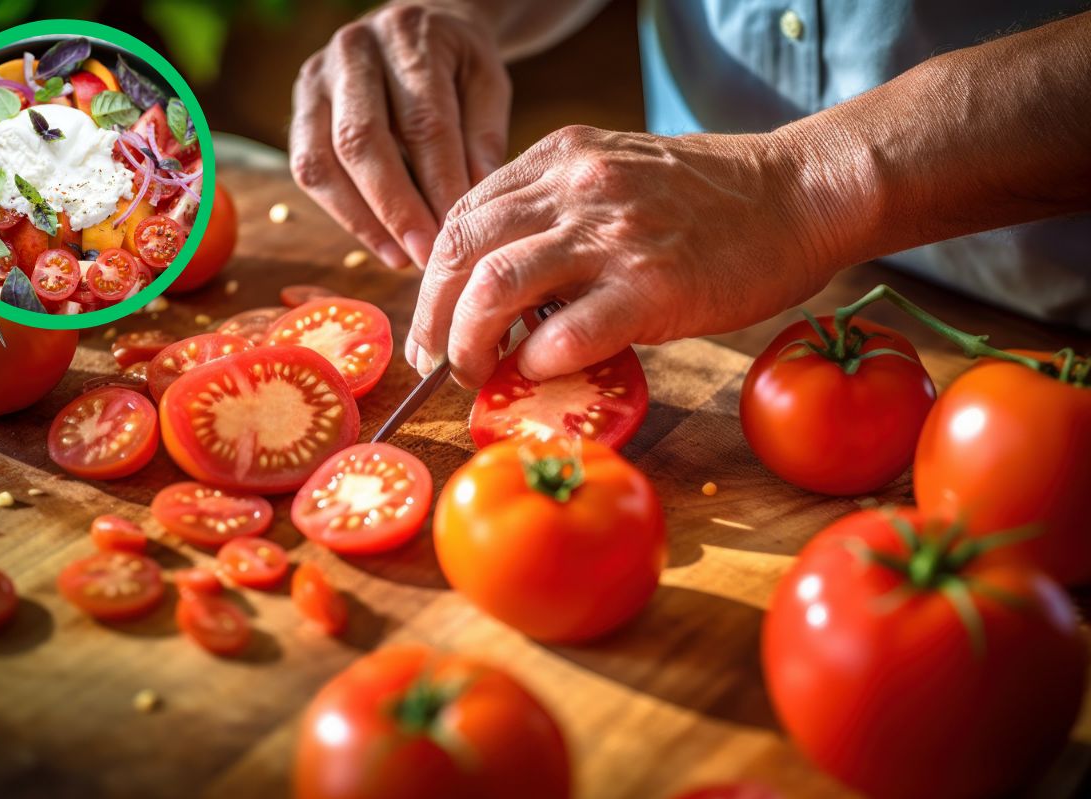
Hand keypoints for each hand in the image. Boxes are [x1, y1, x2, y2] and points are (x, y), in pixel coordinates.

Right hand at [289, 2, 511, 268]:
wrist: (415, 29)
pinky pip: (308, 169)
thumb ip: (484, 135)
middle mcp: (351, 51)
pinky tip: (379, 242)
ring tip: (401, 257)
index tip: (456, 232)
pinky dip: (343, 213)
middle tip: (425, 255)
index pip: (422, 122)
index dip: (438, 183)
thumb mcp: (486, 82)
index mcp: (407, 37)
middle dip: (395, 208)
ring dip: (361, 220)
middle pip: (361, 141)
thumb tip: (472, 201)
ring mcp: (315, 80)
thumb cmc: (456, 64)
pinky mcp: (299, 110)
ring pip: (322, 160)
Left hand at [406, 125, 838, 386]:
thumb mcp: (616, 175)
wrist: (799, 194)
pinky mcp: (651, 287)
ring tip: (476, 373)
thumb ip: (557, 214)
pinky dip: (536, 364)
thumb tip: (505, 286)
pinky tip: (542, 372)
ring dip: (469, 344)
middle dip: (432, 317)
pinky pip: (563, 336)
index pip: (463, 216)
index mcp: (560, 159)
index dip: (435, 278)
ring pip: (493, 290)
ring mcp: (611, 235)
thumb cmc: (711, 197)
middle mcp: (574, 188)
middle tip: (437, 360)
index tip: (435, 319)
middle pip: (461, 252)